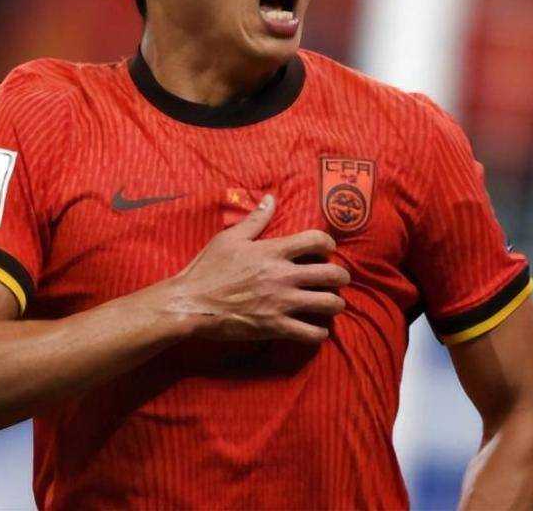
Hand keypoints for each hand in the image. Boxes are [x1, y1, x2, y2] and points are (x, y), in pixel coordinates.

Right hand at [166, 194, 349, 343]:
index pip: (315, 240)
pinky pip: (310, 333)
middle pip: (331, 274)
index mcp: (273, 251)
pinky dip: (319, 332)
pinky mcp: (275, 327)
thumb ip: (255, 219)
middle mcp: (283, 276)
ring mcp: (281, 303)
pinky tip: (317, 329)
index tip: (327, 248)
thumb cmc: (207, 269)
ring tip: (332, 304)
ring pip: (328, 304)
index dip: (328, 243)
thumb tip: (271, 199)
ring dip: (335, 304)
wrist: (191, 303)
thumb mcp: (229, 238)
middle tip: (338, 279)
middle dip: (341, 276)